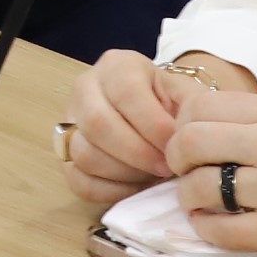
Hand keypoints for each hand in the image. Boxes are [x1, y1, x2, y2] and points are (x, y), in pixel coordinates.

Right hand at [64, 49, 211, 199]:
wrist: (154, 112)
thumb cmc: (170, 104)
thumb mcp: (185, 94)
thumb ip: (191, 106)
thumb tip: (184, 135)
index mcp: (116, 66)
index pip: (126, 93)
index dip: (153, 125)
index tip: (175, 147)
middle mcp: (85, 88)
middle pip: (97, 123)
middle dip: (137, 153)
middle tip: (166, 167)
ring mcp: (69, 122)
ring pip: (84, 153)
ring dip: (124, 172)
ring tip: (151, 175)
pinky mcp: (65, 156)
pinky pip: (79, 181)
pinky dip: (110, 191)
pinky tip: (136, 186)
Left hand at [167, 91, 256, 256]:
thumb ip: (250, 123)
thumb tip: (189, 130)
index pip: (199, 107)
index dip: (182, 126)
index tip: (188, 142)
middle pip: (189, 142)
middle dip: (175, 160)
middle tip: (183, 172)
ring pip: (197, 186)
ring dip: (188, 197)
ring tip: (200, 202)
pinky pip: (217, 230)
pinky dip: (205, 229)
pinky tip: (213, 225)